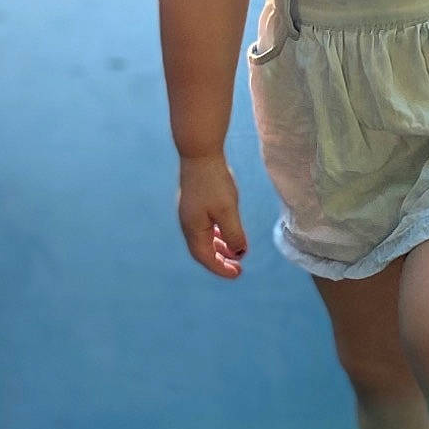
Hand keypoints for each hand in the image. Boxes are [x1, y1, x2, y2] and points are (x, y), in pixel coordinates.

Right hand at [177, 153, 248, 279]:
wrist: (200, 154)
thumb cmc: (214, 182)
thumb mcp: (228, 211)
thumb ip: (234, 234)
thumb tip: (239, 253)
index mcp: (193, 229)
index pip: (206, 257)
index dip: (221, 268)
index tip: (238, 274)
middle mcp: (188, 224)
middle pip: (203, 250)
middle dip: (220, 260)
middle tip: (237, 268)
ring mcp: (190, 213)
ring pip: (204, 238)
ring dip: (219, 247)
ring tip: (235, 252)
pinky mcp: (194, 203)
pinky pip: (205, 226)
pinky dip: (216, 233)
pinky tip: (226, 231)